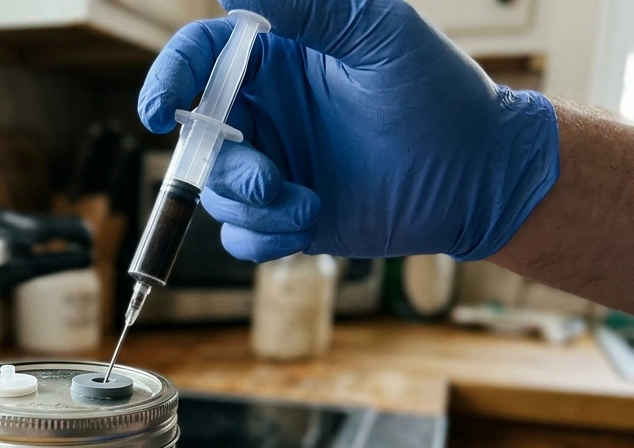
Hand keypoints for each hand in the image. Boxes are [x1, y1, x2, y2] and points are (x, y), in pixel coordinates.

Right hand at [139, 0, 558, 261]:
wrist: (477, 179)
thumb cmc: (437, 97)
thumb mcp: (377, 35)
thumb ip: (310, 5)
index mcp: (278, 62)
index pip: (201, 59)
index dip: (169, 79)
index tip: (159, 111)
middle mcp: (267, 113)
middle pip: (198, 136)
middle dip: (220, 164)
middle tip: (268, 178)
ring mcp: (274, 167)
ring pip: (216, 191)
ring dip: (251, 205)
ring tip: (306, 205)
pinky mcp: (285, 218)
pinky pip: (241, 235)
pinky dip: (263, 237)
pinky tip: (306, 226)